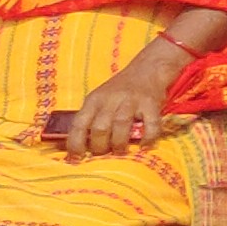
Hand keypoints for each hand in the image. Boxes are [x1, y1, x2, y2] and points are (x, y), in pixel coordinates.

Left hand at [69, 41, 185, 158]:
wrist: (147, 68)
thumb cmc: (120, 89)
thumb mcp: (99, 99)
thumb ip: (91, 118)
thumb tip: (81, 147)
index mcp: (94, 100)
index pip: (79, 124)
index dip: (75, 143)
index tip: (76, 157)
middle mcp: (111, 99)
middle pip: (100, 128)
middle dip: (100, 147)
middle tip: (104, 153)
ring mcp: (132, 100)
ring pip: (121, 125)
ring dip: (119, 144)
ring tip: (120, 150)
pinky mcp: (151, 103)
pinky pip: (150, 124)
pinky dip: (148, 138)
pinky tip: (144, 145)